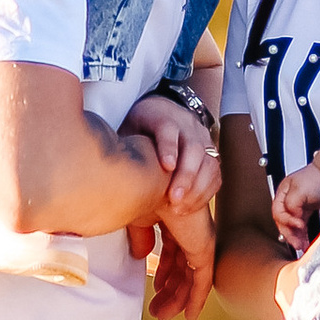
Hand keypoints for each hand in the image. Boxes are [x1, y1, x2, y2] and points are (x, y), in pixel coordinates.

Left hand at [123, 93, 221, 215]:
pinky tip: (190, 206)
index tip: (167, 166)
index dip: (168, 147)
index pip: (168, 128)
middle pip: (193, 147)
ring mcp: (201, 138)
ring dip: (197, 187)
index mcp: (161, 116)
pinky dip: (205, 191)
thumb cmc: (138, 129)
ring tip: (180, 208)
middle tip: (173, 199)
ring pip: (208, 161)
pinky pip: (215, 173)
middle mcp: (186, 125)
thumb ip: (121, 152)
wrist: (160, 112)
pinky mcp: (210, 152)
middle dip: (186, 175)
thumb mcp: (126, 132)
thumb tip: (105, 182)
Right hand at [146, 191, 215, 319]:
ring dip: (177, 300)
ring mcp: (199, 240)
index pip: (173, 254)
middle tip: (157, 311)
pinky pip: (203, 281)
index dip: (164, 274)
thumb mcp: (137, 221)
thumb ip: (141, 238)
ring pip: (191, 278)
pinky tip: (189, 317)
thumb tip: (142, 255)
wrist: (148, 184)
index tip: (155, 290)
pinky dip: (196, 300)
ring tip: (161, 316)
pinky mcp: (203, 249)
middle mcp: (190, 231)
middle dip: (170, 291)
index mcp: (176, 222)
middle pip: (182, 268)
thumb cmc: (140, 193)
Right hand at [271, 158, 319, 251]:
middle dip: (290, 234)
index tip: (299, 226)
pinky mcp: (309, 209)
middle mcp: (288, 200)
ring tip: (302, 245)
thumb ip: (291, 206)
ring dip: (297, 236)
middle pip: (284, 222)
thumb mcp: (299, 191)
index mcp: (282, 194)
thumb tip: (291, 219)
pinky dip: (304, 233)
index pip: (278, 213)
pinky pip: (303, 225)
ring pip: (293, 226)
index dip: (287, 222)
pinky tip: (307, 239)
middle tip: (297, 244)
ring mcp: (299, 206)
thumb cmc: (317, 177)